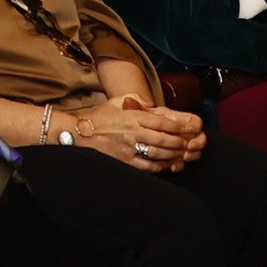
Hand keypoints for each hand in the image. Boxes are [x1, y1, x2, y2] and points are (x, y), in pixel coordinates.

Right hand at [72, 96, 203, 169]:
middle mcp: (133, 133)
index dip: (178, 126)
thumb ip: (136, 101)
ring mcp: (129, 148)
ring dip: (173, 154)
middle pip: (164, 139)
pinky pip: (148, 166)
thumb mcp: (116, 101)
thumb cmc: (98, 118)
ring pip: (158, 153)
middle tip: (188, 143)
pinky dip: (160, 166)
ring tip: (181, 154)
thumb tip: (152, 106)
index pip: (162, 122)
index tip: (187, 128)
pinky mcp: (125, 161)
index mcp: (133, 117)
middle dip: (179, 142)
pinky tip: (166, 164)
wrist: (78, 134)